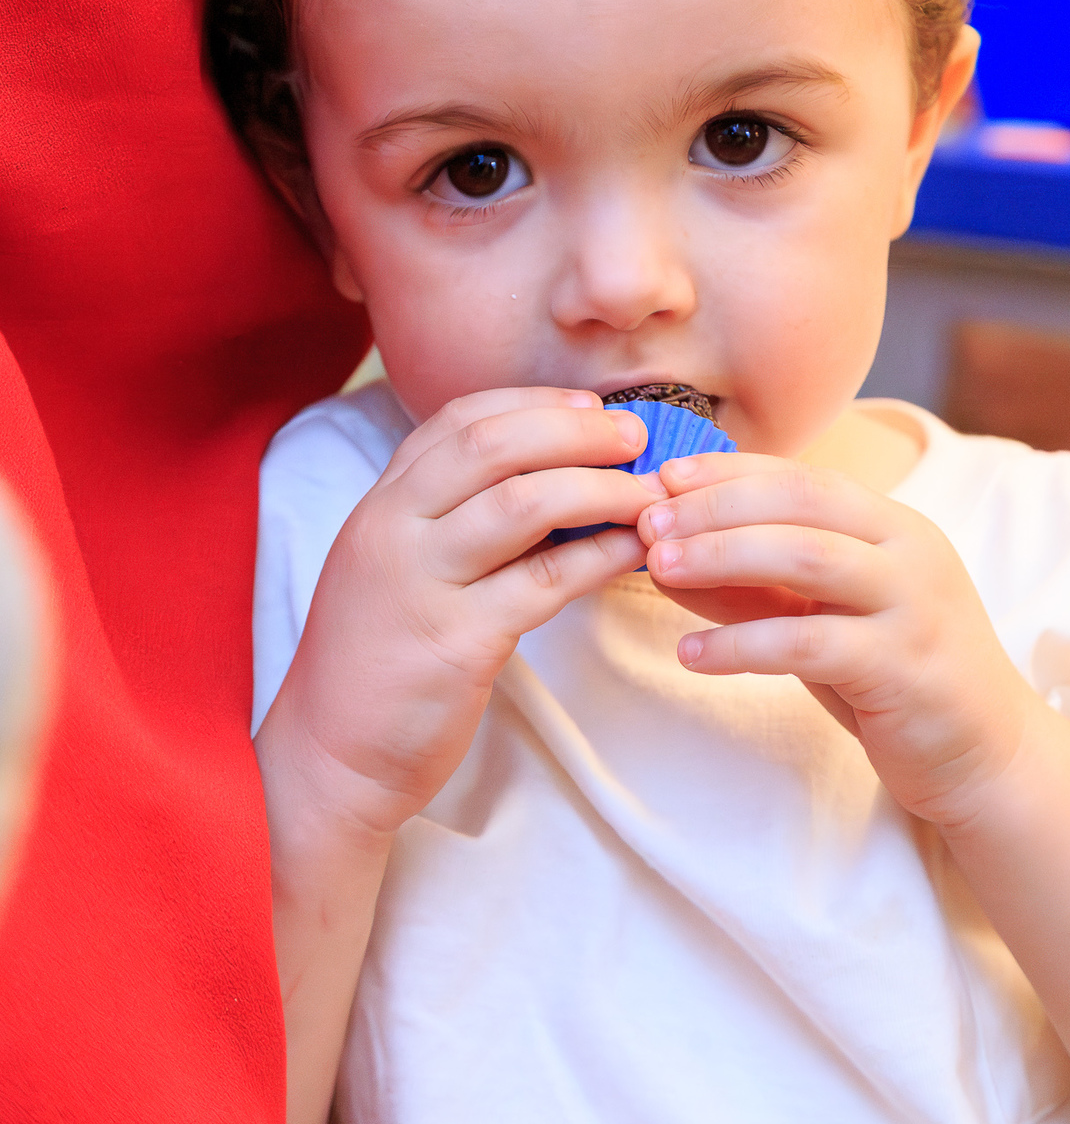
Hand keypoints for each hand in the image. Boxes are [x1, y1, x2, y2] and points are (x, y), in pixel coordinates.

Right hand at [265, 389, 653, 839]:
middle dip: (575, 431)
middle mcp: (394, 530)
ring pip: (524, 502)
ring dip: (601, 488)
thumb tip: (550, 478)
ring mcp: (422, 583)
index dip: (531, 404)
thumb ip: (451, 519)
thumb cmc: (377, 660)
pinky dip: (599, 556)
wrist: (327, 759)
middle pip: (494, 445)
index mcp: (382, 505)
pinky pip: (544, 581)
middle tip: (635, 435)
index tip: (588, 406)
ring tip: (649, 493)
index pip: (458, 419)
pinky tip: (633, 551)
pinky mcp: (456, 642)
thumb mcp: (396, 568)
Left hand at [636, 454, 1037, 830]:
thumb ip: (755, 587)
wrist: (987, 757)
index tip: (663, 476)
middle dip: (715, 506)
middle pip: (800, 502)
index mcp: (892, 524)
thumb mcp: (822, 619)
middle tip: (648, 521)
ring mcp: (912, 605)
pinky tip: (691, 655)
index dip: (728, 471)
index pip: (801, 476)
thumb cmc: (893, 677)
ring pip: (807, 557)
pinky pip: (809, 643)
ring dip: (722, 556)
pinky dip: (742, 644)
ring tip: (659, 568)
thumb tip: (666, 559)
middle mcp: (909, 550)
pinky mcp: (904, 667)